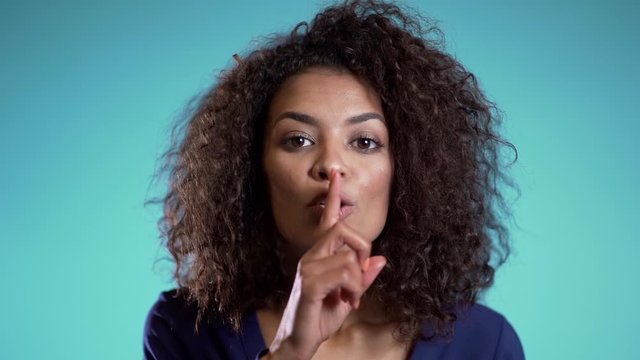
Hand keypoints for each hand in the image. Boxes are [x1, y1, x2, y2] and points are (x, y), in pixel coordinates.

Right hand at [265, 171, 386, 359]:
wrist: (299, 342)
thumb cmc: (320, 317)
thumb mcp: (350, 295)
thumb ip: (363, 277)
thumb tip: (381, 260)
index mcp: (319, 256)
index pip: (327, 221)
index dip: (332, 197)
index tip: (335, 176)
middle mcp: (311, 256)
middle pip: (344, 231)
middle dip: (362, 251)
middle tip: (360, 278)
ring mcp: (308, 269)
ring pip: (349, 257)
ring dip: (359, 281)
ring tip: (351, 298)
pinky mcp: (310, 284)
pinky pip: (344, 273)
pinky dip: (354, 288)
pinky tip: (347, 301)